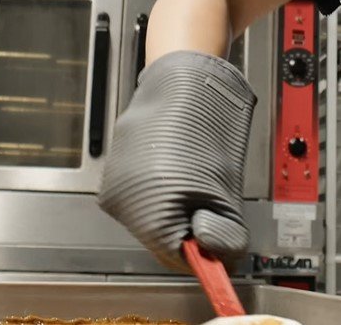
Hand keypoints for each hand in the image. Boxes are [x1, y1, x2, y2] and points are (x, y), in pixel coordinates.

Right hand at [97, 51, 256, 271]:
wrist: (180, 78)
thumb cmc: (204, 124)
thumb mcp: (227, 191)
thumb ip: (224, 235)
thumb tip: (218, 261)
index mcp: (150, 208)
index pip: (177, 257)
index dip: (204, 253)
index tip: (218, 244)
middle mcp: (123, 202)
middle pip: (162, 240)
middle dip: (188, 229)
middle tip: (209, 202)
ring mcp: (114, 187)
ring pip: (151, 221)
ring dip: (174, 210)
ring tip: (190, 175)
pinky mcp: (113, 175)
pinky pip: (142, 199)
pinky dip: (161, 193)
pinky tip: (174, 168)